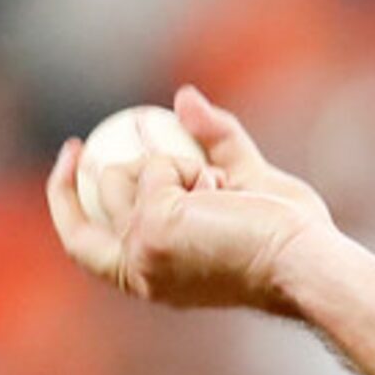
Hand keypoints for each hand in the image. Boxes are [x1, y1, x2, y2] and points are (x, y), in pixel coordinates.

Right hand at [46, 85, 336, 314]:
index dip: (67, 197)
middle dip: (124, 167)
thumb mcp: (249, 183)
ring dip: (173, 165)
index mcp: (150, 280)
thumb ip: (218, 142)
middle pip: (100, 198)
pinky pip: (155, 167)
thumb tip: (184, 95)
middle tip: (127, 128)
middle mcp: (136, 273)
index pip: (83, 244)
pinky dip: (188, 166)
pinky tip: (223, 191)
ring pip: (123, 175)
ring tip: (222, 190)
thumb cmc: (289, 239)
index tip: (77, 156)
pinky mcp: (152, 226)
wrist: (307, 262)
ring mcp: (139, 249)